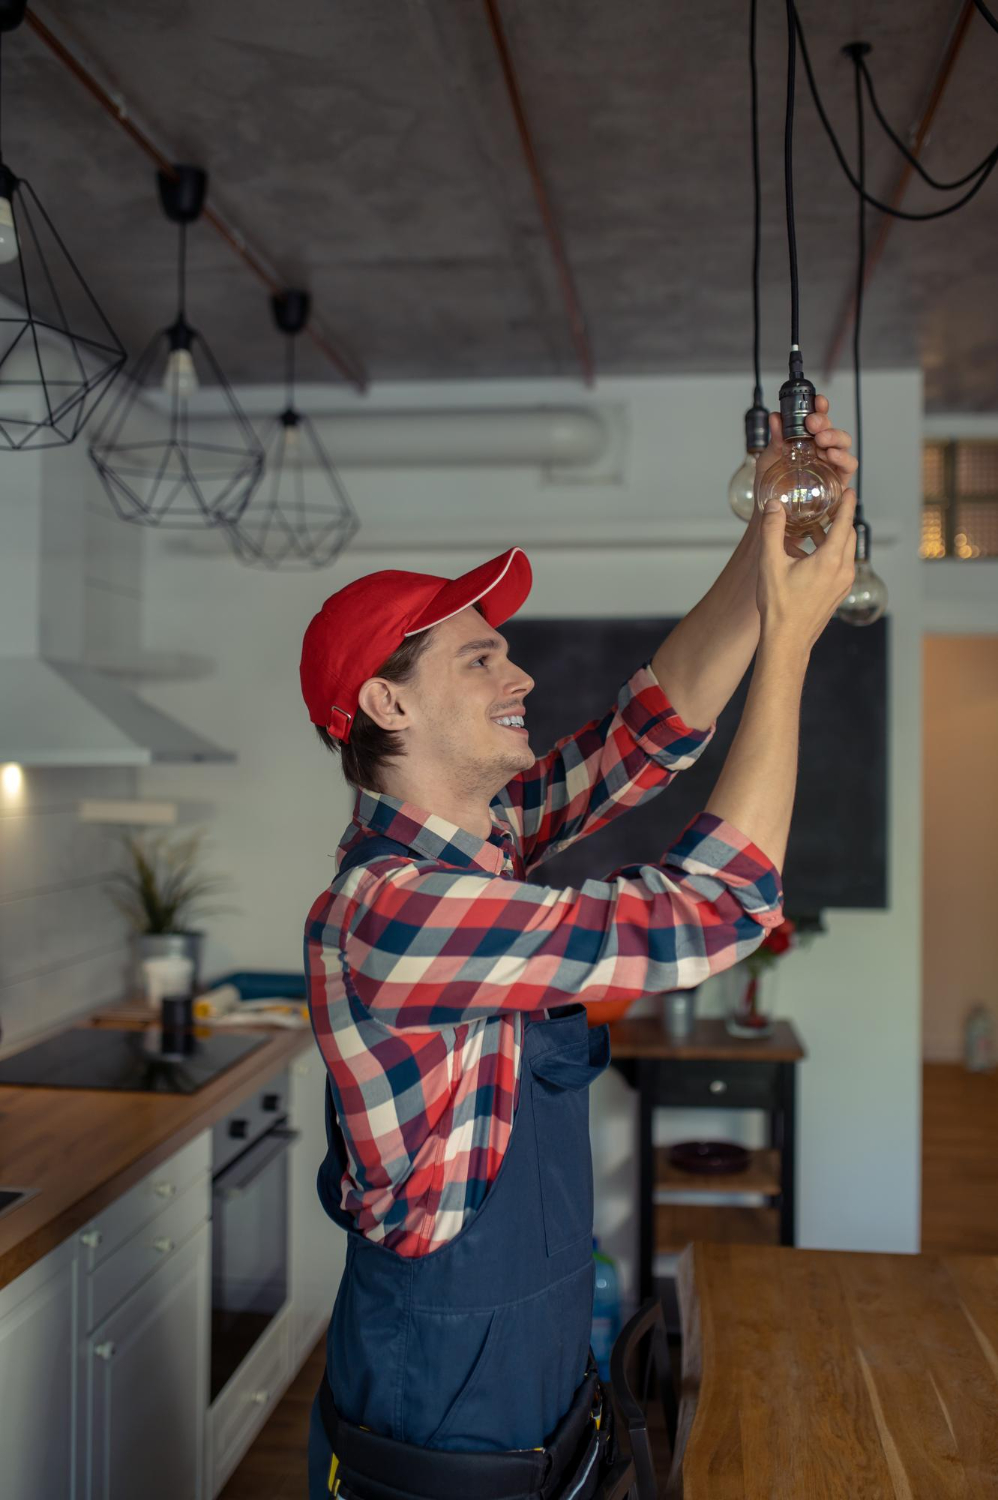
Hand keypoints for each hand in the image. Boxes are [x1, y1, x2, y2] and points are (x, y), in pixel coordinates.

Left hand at [747, 393, 858, 557]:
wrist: (773, 521)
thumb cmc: (770, 492)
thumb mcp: (767, 463)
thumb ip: (774, 440)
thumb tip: (775, 417)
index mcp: (805, 443)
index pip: (817, 422)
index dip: (820, 408)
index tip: (818, 401)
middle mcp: (820, 453)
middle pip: (832, 431)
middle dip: (826, 423)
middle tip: (813, 423)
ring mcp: (830, 468)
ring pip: (843, 446)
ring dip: (836, 439)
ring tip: (822, 440)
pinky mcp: (837, 484)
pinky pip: (847, 468)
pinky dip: (843, 459)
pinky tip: (832, 456)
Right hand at [756, 486, 857, 652]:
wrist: (787, 641)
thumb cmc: (780, 606)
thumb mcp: (770, 563)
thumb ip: (773, 531)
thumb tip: (774, 506)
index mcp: (830, 559)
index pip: (844, 522)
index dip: (846, 503)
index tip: (848, 490)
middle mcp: (842, 571)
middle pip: (849, 535)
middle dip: (840, 519)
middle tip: (829, 506)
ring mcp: (843, 584)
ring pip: (845, 551)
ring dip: (833, 537)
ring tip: (814, 529)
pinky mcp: (838, 594)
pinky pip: (840, 566)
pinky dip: (831, 554)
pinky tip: (810, 555)